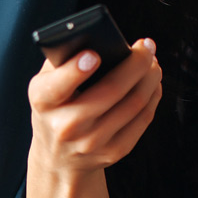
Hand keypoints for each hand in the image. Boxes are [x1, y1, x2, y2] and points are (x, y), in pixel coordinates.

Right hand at [26, 39, 162, 178]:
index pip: (58, 86)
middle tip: (146, 46)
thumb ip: (64, 61)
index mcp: (44, 102)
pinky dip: (152, 95)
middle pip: (111, 90)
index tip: (93, 54)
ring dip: (150, 77)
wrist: (58, 158)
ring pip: (134, 102)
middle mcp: (66, 126)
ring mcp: (92, 142)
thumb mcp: (46, 84)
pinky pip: (143, 118)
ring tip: (152, 62)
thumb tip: (99, 39)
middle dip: (136, 63)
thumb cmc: (55, 109)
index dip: (76, 69)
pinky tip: (152, 83)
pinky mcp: (114, 151)